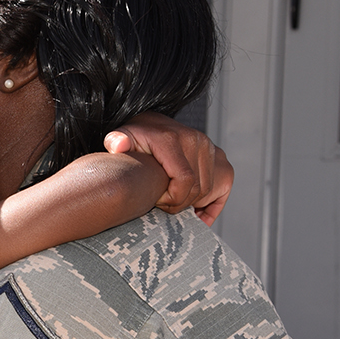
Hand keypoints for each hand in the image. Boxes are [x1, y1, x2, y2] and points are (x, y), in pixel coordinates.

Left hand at [105, 113, 231, 225]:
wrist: (151, 126)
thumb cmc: (136, 138)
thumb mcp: (122, 138)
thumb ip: (116, 141)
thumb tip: (118, 145)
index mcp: (173, 139)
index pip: (184, 180)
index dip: (172, 199)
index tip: (156, 201)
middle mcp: (197, 141)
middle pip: (197, 189)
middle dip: (179, 204)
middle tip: (162, 204)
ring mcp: (211, 148)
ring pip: (208, 190)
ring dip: (191, 203)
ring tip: (173, 201)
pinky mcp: (219, 157)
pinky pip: (223, 187)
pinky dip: (211, 204)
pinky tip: (196, 211)